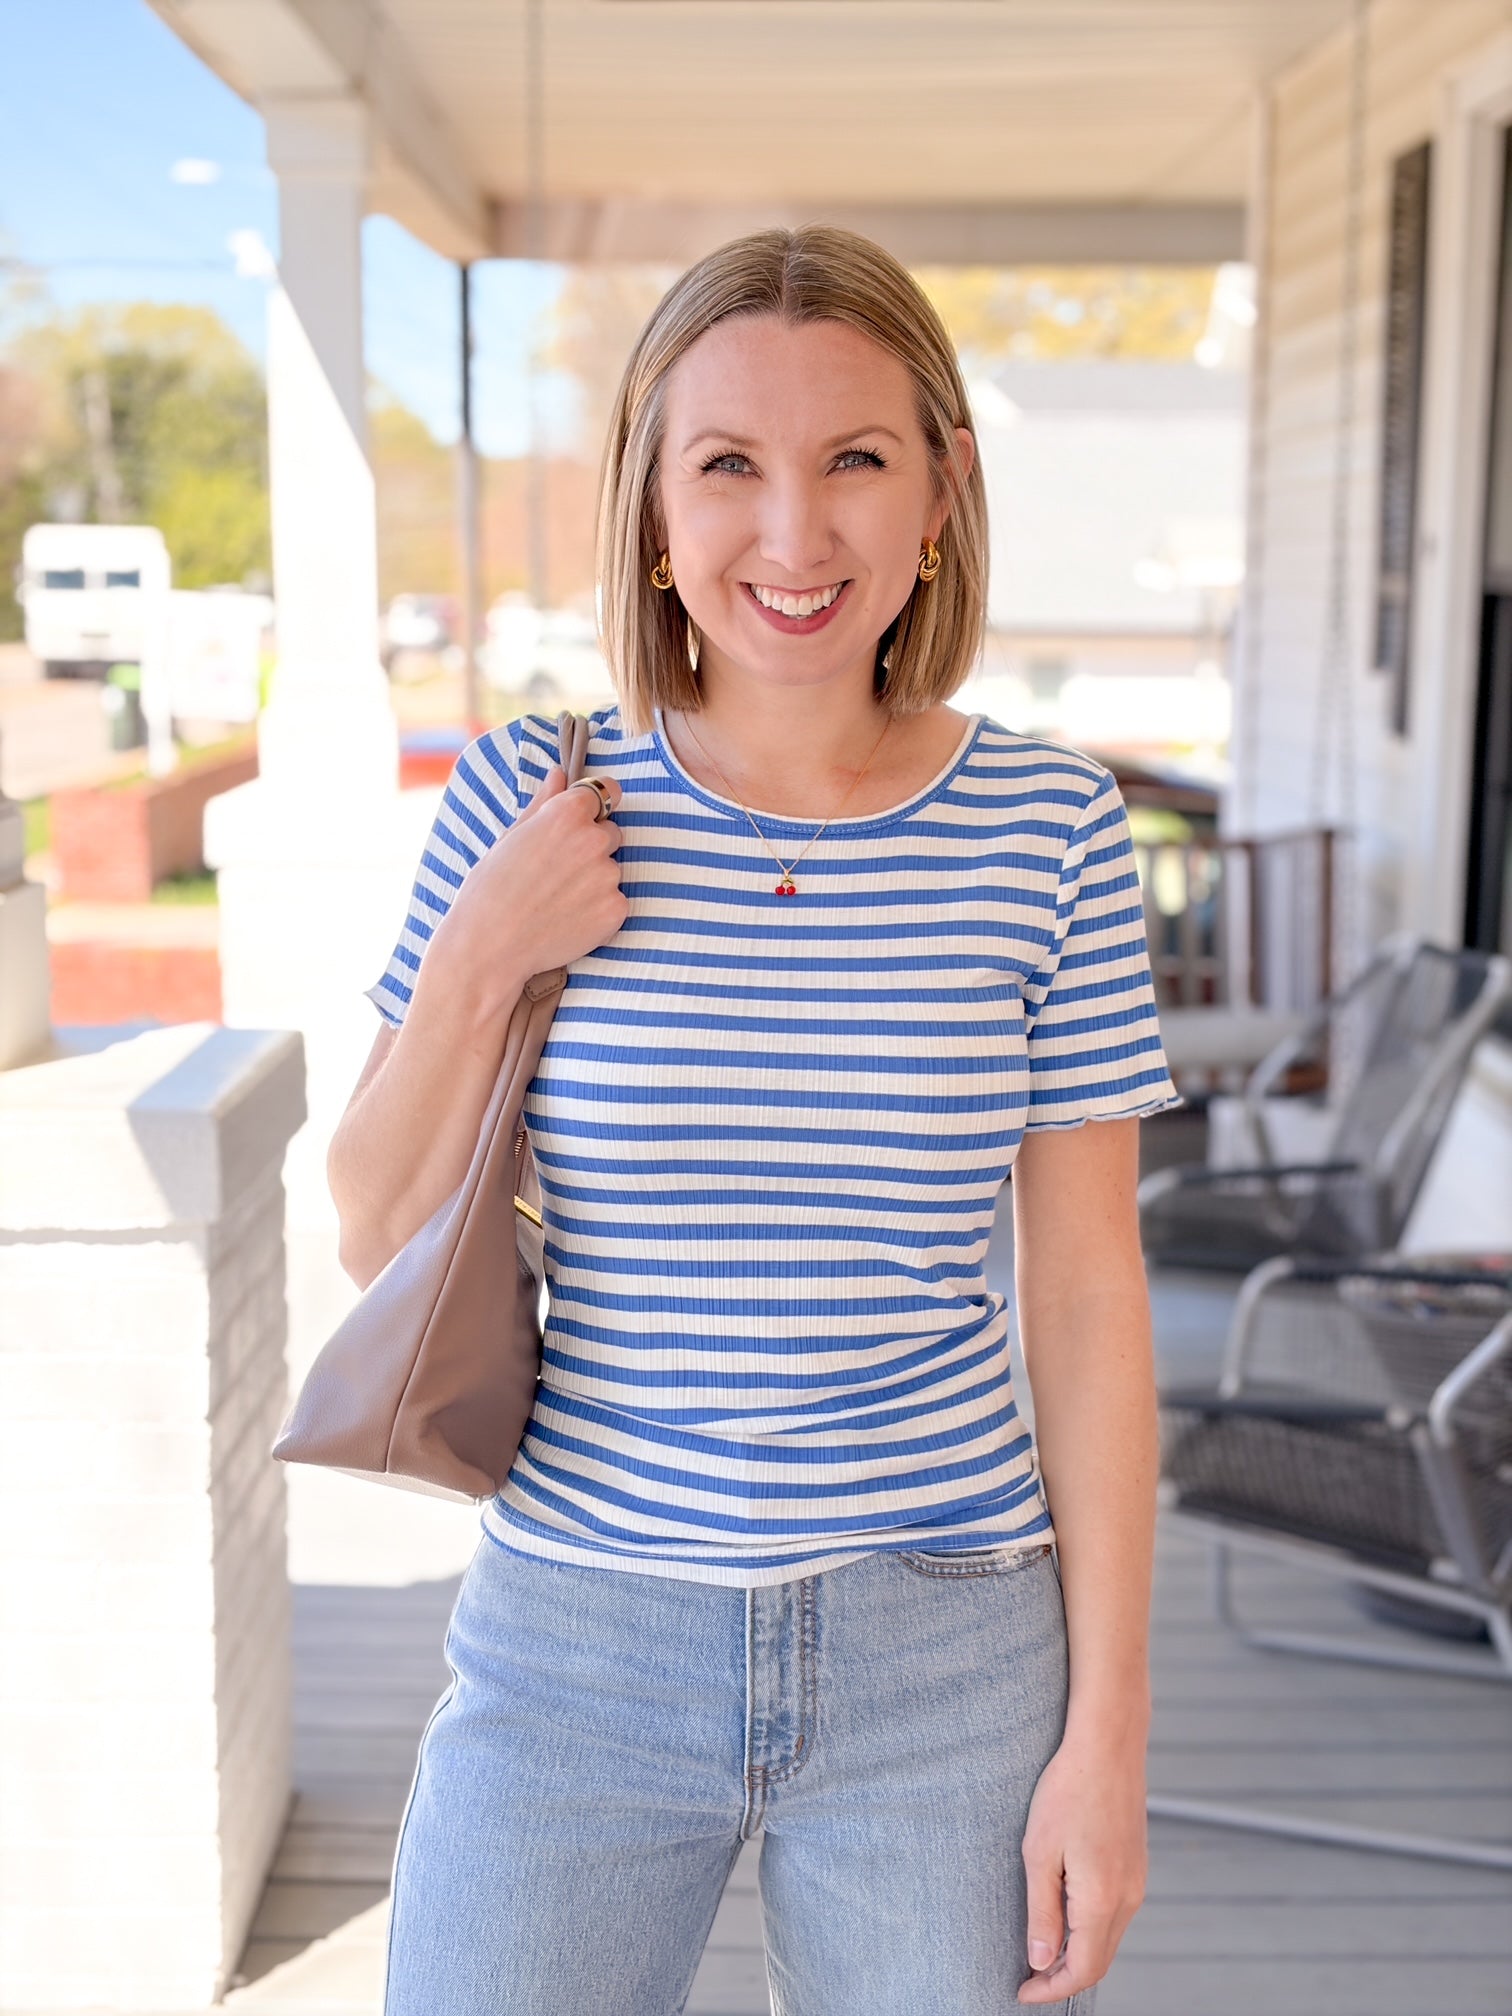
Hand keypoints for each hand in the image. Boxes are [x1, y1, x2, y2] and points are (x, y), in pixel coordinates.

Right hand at [442, 763, 629, 1011]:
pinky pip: (616, 902)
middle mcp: (593, 839)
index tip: (586, 819)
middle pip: (611, 833)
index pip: (606, 790)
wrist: (490, 945)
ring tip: (557, 900)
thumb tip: (560, 774)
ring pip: (612, 870)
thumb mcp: (511, 837)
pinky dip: (599, 911)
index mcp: (567, 813)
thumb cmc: (490, 889)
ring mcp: (608, 875)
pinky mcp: (616, 909)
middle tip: (557, 872)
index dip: (595, 806)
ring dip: (595, 881)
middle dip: (592, 847)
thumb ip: (543, 803)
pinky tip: (569, 920)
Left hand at [1015, 1729, 1147, 2003]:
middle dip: (1063, 1976)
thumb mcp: (1039, 1852)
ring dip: (1077, 1953)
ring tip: (1040, 1949)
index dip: (1051, 1989)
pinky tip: (1064, 1915)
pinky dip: (1090, 1929)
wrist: (1108, 1744)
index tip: (1021, 1992)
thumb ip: (1041, 1911)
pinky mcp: (1136, 1865)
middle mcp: (1127, 1898)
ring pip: (1108, 1938)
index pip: (1082, 1970)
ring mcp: (1136, 1881)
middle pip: (1099, 1961)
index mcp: (1102, 1900)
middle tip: (1027, 1978)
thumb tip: (1040, 1961)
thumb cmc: (1068, 1791)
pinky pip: (1115, 1914)